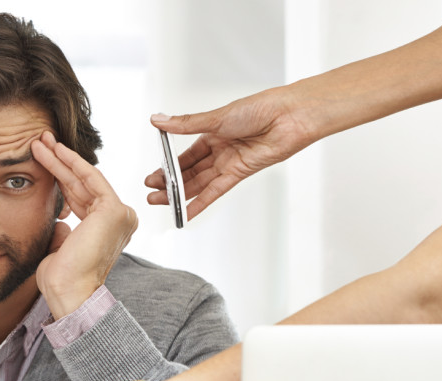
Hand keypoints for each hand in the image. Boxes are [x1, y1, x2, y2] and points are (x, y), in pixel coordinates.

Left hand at [30, 132, 137, 317]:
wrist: (69, 291)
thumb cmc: (63, 279)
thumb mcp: (60, 248)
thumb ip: (64, 231)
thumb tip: (59, 220)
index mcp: (107, 231)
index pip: (81, 198)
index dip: (61, 179)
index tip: (42, 163)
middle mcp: (119, 222)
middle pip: (82, 186)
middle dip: (60, 163)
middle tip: (41, 143)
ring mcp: (120, 215)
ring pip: (85, 179)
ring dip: (61, 158)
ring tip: (40, 142)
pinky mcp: (114, 210)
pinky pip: (91, 178)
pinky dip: (72, 162)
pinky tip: (55, 150)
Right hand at [146, 86, 317, 218]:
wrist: (290, 116)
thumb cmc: (260, 108)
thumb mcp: (216, 117)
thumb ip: (185, 125)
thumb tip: (159, 120)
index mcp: (212, 133)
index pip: (184, 154)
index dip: (168, 166)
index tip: (153, 175)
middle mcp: (220, 150)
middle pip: (189, 171)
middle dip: (170, 183)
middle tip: (152, 191)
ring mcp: (229, 163)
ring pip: (199, 182)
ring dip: (179, 193)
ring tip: (160, 200)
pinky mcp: (239, 173)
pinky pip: (216, 191)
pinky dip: (201, 201)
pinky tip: (187, 211)